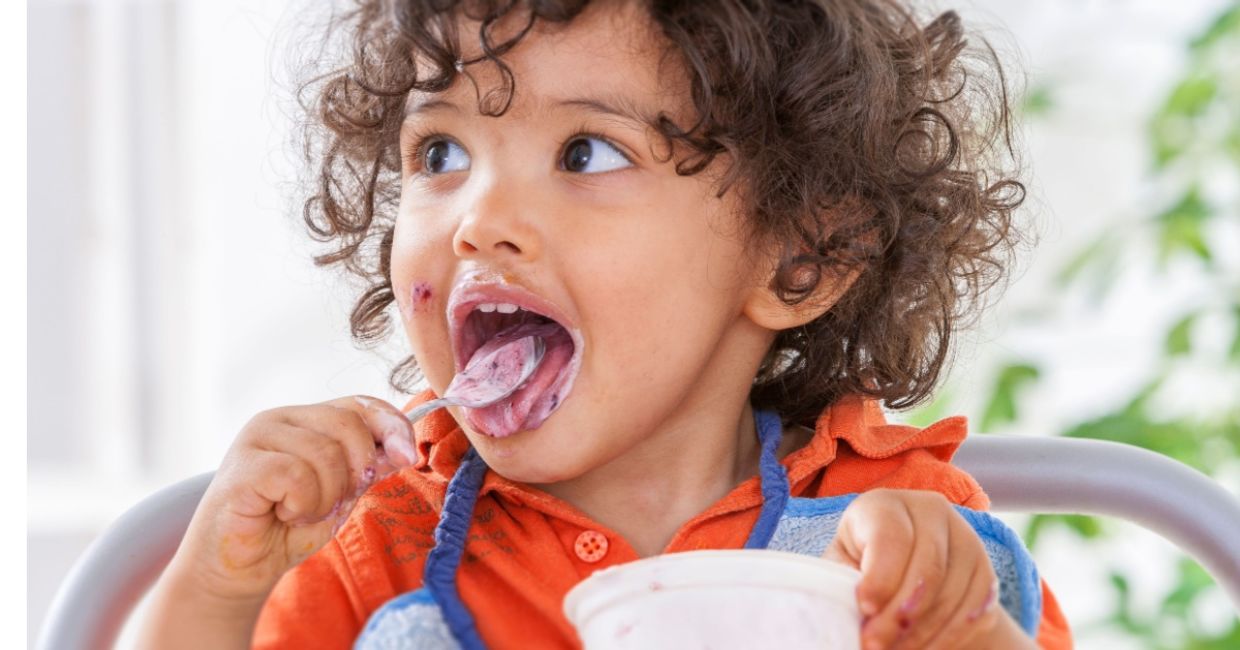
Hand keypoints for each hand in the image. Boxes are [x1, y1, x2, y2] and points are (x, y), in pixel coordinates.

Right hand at [166, 395, 416, 603]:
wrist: (239, 568)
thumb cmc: (286, 528)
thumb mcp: (340, 495)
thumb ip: (367, 468)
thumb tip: (402, 449)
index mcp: (305, 419)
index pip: (360, 404)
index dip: (391, 426)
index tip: (408, 457)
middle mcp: (280, 419)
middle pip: (348, 425)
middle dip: (355, 472)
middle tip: (331, 503)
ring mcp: (257, 438)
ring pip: (325, 454)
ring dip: (325, 497)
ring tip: (300, 512)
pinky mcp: (242, 465)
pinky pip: (297, 476)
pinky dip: (303, 504)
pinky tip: (283, 513)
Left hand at [823, 489, 1023, 649]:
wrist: (900, 567)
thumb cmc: (858, 563)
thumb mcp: (841, 565)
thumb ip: (842, 583)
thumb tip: (845, 617)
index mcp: (886, 504)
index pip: (891, 537)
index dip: (880, 576)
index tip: (865, 608)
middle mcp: (932, 512)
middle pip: (928, 568)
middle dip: (899, 615)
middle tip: (875, 644)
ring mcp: (967, 540)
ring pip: (954, 593)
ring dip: (923, 633)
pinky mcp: (987, 572)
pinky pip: (976, 611)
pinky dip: (949, 638)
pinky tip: (923, 649)